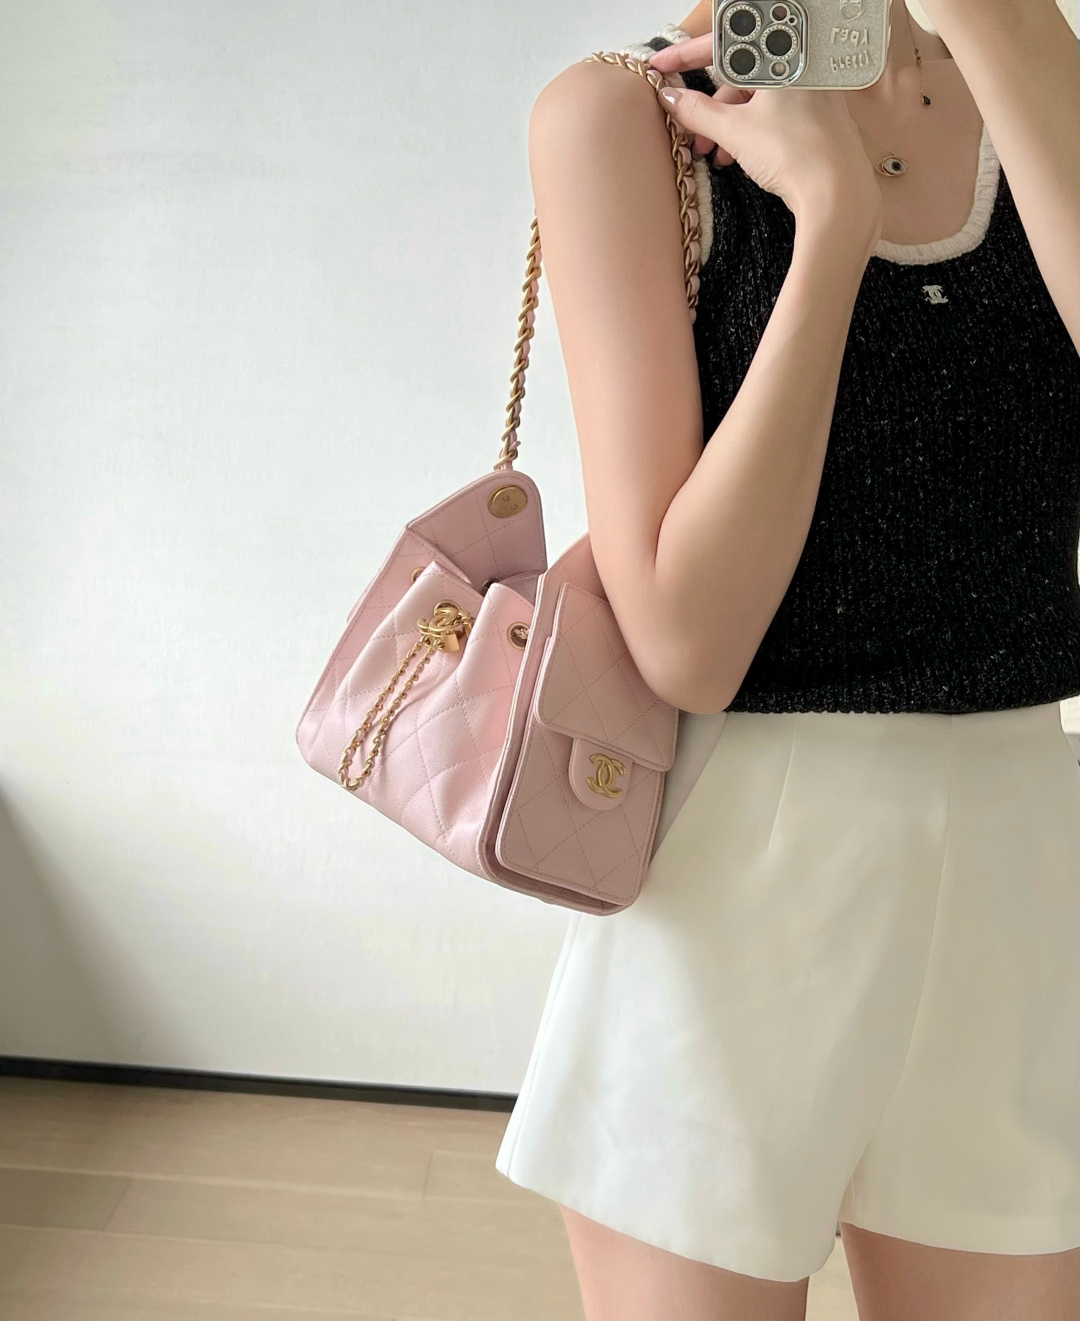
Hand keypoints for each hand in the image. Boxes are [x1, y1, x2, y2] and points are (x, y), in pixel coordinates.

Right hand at [650, 63, 880, 227]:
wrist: (838, 194)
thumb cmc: (793, 153)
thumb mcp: (735, 131)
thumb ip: (698, 112)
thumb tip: (670, 97)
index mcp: (781, 57)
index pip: (724, 46)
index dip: (687, 56)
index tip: (662, 68)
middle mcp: (801, 67)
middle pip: (740, 77)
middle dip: (711, 107)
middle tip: (691, 134)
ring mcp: (813, 92)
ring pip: (757, 99)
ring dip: (729, 126)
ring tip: (715, 155)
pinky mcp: (819, 118)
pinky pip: (776, 114)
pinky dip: (752, 132)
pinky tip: (739, 157)